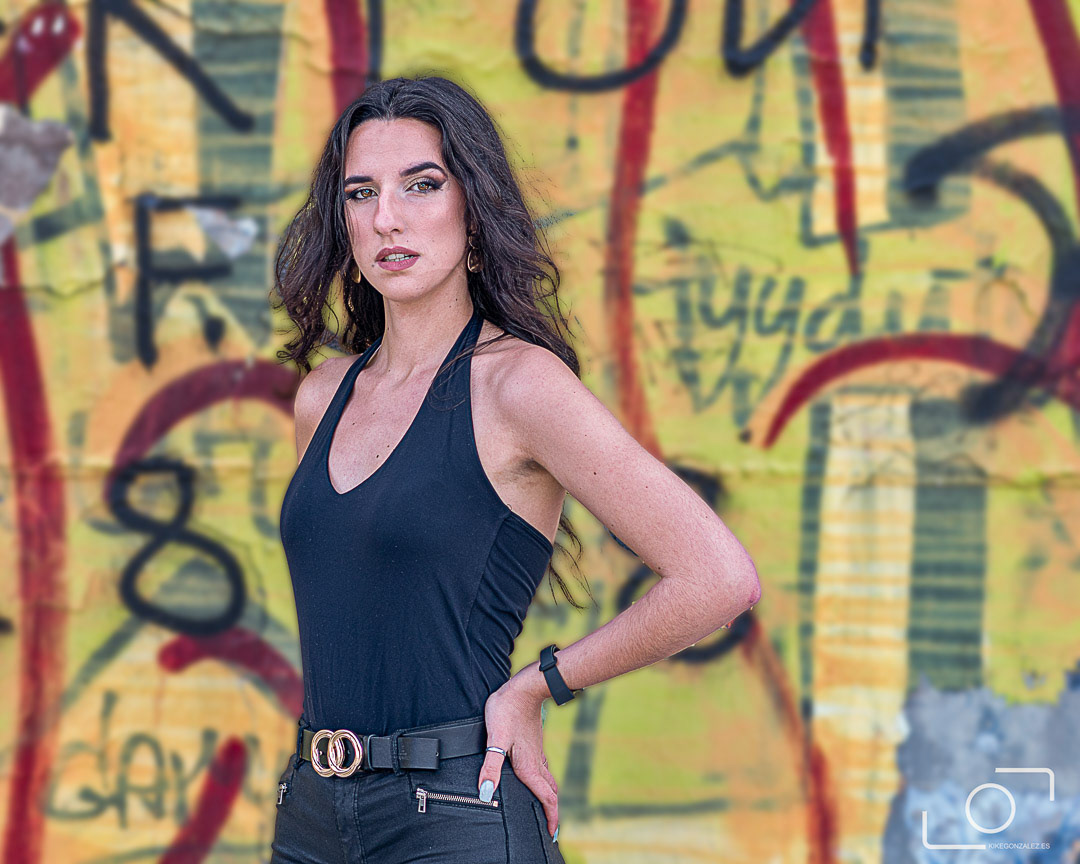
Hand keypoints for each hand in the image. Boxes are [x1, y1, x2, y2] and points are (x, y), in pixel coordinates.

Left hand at [476, 670, 559, 838]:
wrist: (524, 687)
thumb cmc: (508, 710)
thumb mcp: (495, 739)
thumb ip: (490, 767)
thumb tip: (486, 794)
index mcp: (528, 766)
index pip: (545, 797)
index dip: (550, 817)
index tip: (552, 832)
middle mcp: (536, 762)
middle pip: (550, 792)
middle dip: (552, 811)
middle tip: (551, 827)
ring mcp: (537, 752)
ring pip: (549, 780)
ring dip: (550, 796)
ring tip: (547, 807)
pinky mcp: (534, 743)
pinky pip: (544, 769)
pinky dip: (546, 781)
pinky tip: (539, 778)